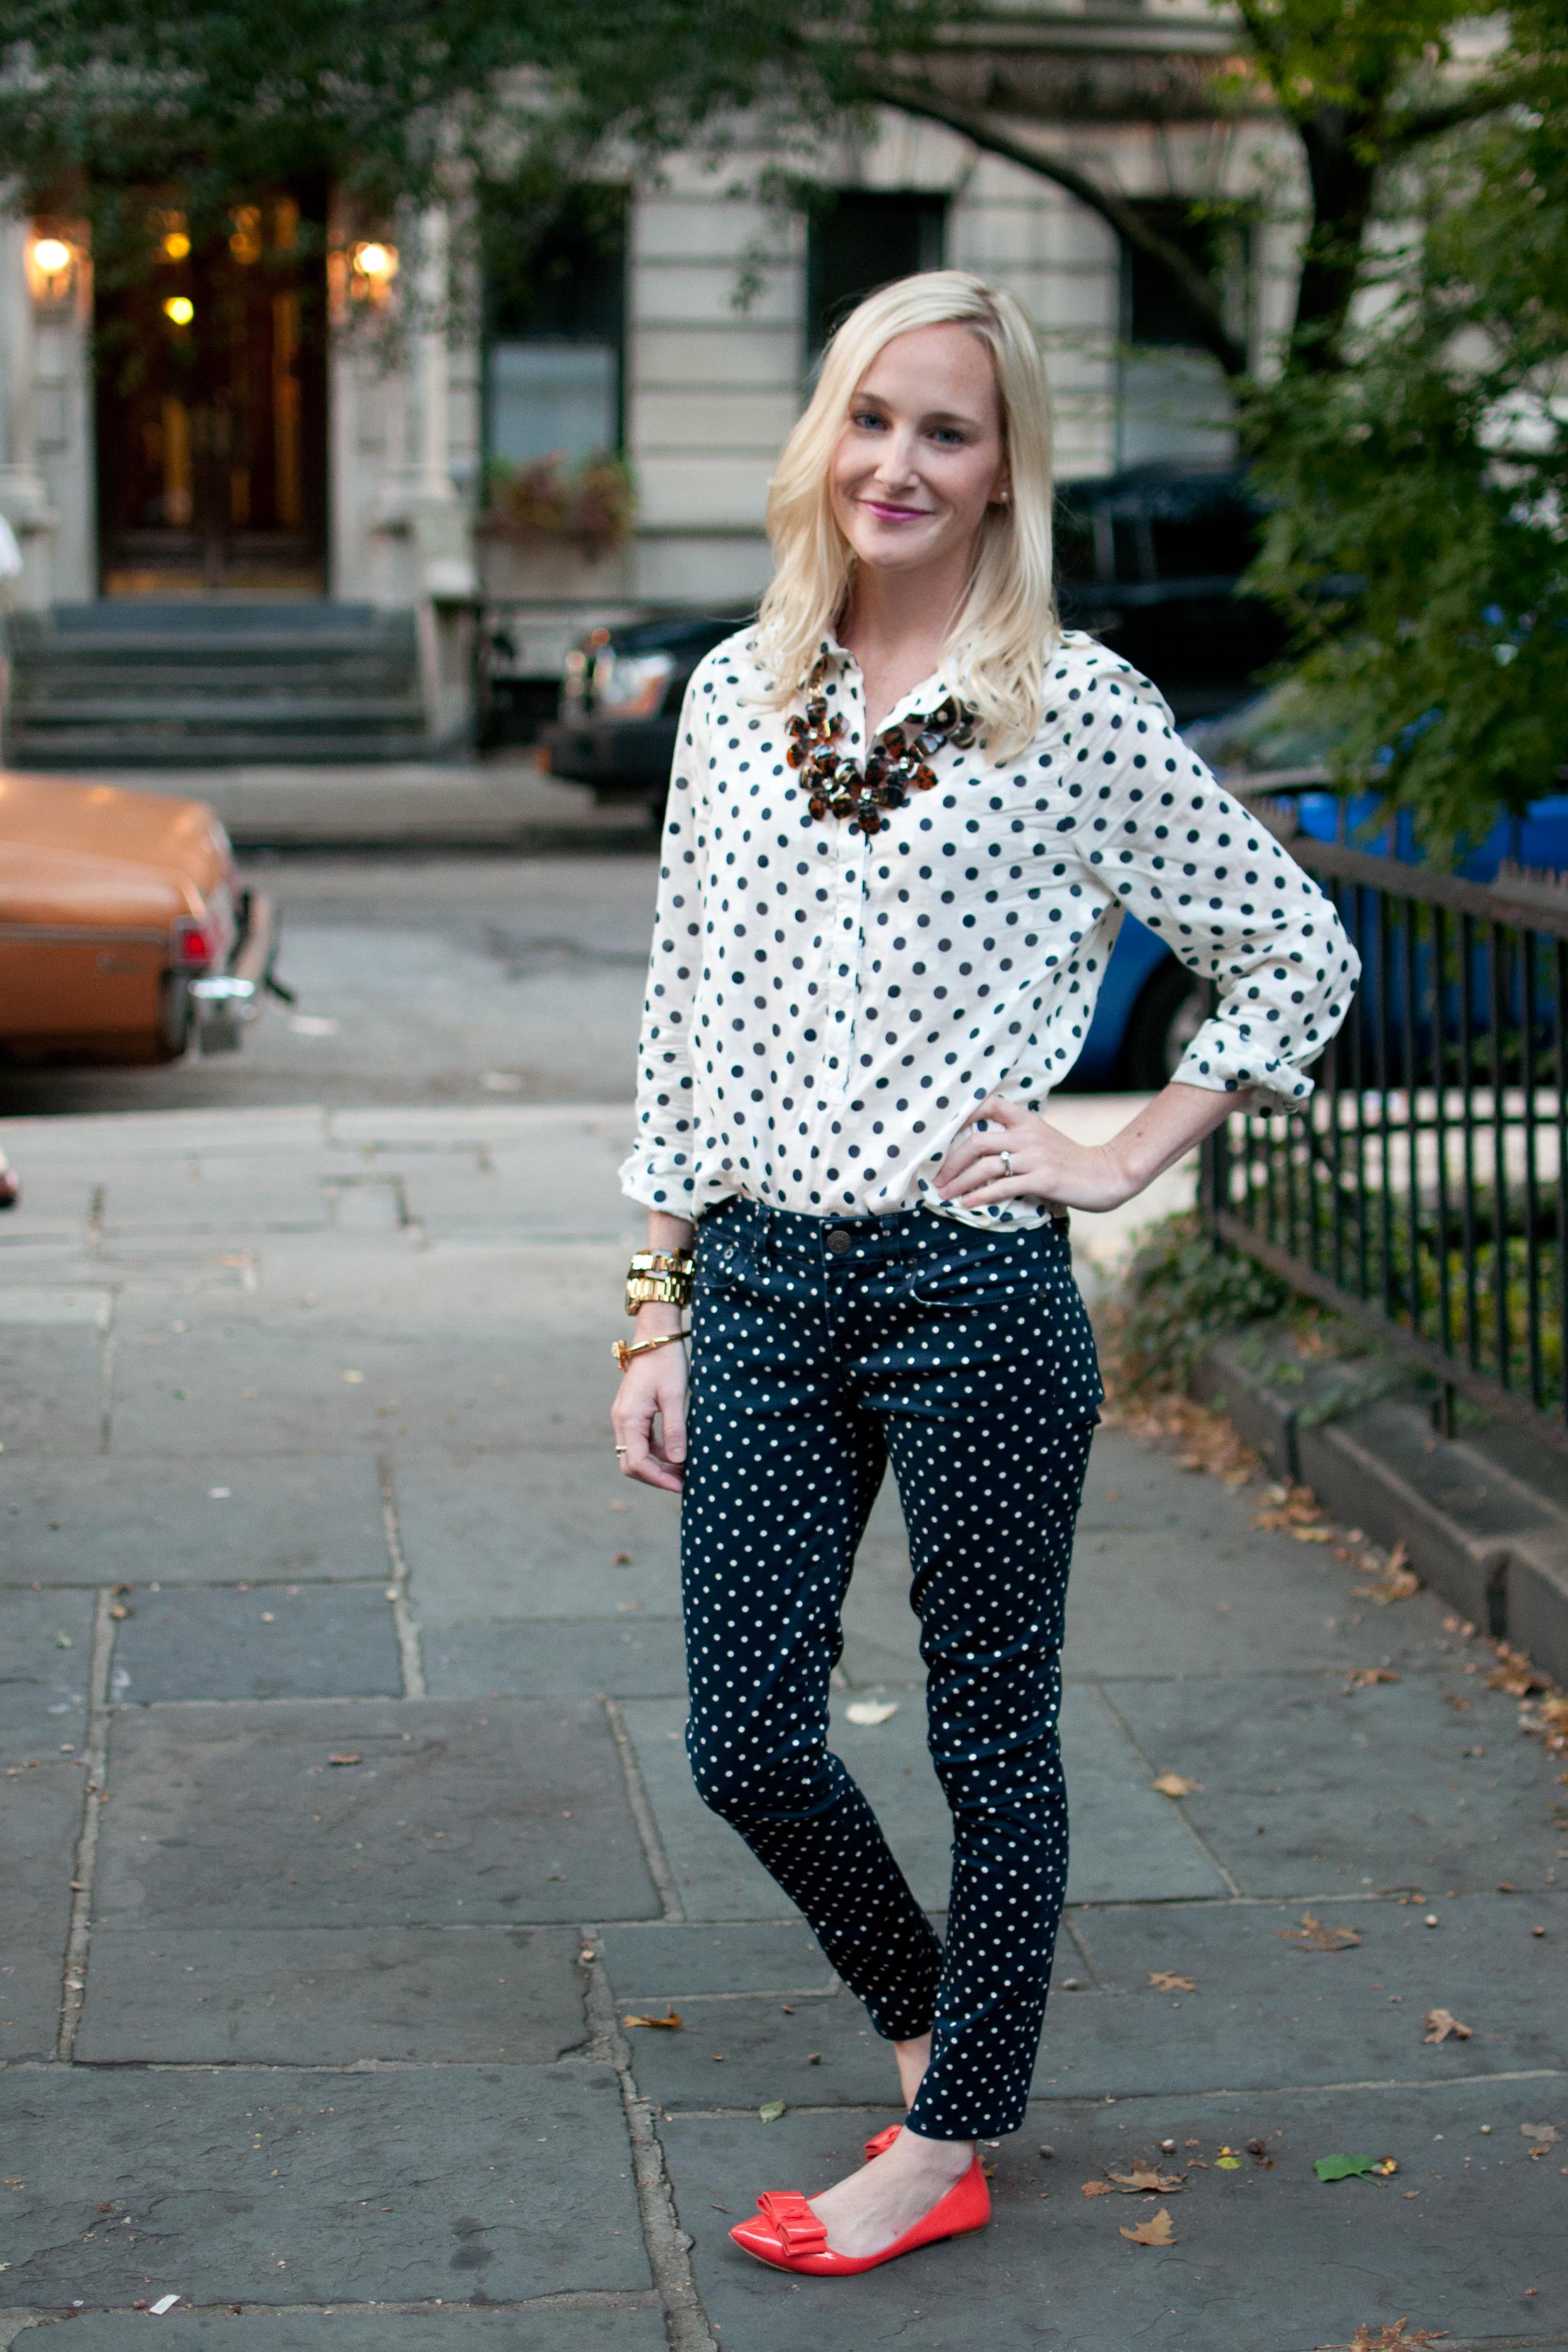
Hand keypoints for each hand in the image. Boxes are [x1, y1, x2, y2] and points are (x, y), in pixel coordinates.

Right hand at [612, 1320, 688, 1492]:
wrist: (655, 1337)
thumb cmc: (666, 1363)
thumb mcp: (675, 1396)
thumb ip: (675, 1430)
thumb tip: (678, 1461)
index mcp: (628, 1418)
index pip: (638, 1463)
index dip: (659, 1479)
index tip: (682, 1486)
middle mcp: (621, 1421)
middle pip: (631, 1464)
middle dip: (656, 1477)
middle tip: (683, 1482)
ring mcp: (624, 1417)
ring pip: (634, 1454)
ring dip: (657, 1466)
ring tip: (685, 1469)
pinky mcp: (632, 1414)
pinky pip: (640, 1441)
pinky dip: (657, 1452)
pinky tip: (678, 1451)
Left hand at [935, 1093, 1139, 1212]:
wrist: (1106, 1174)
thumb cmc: (1069, 1160)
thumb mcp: (1041, 1139)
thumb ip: (1015, 1137)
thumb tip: (977, 1146)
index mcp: (1027, 1120)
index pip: (989, 1104)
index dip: (962, 1115)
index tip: (942, 1136)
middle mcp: (1028, 1135)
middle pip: (976, 1141)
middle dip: (950, 1162)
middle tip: (937, 1179)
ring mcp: (1035, 1157)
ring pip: (985, 1166)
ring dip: (959, 1182)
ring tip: (945, 1195)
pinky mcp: (1042, 1180)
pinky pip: (1002, 1187)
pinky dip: (980, 1196)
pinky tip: (967, 1204)